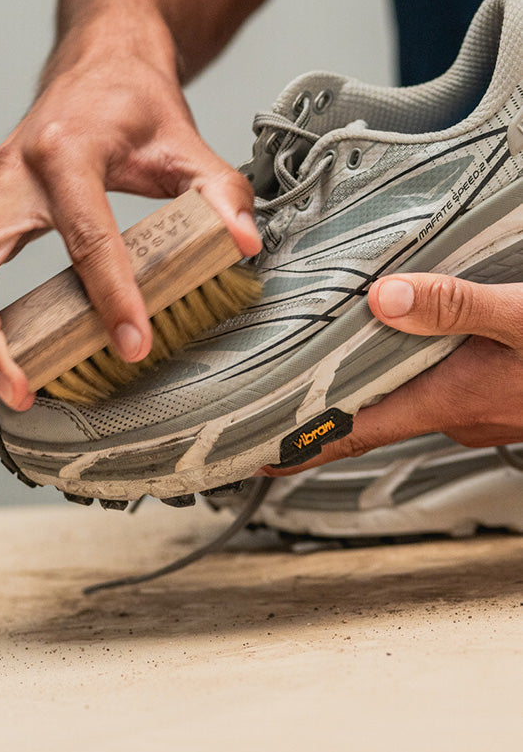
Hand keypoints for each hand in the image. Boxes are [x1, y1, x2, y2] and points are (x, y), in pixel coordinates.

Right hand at [0, 23, 260, 409]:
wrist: (100, 64)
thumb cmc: (135, 102)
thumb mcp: (186, 141)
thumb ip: (218, 193)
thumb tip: (243, 243)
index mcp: (65, 150)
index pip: (84, 234)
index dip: (110, 293)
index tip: (131, 342)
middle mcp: (12, 172)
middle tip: (26, 388)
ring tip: (2, 386)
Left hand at [266, 272, 522, 474]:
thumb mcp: (519, 317)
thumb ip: (455, 306)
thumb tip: (383, 298)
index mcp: (446, 400)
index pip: (353, 433)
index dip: (302, 445)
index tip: (256, 453)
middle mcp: (455, 415)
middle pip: (371, 411)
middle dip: (327, 400)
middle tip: (280, 385)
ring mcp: (477, 413)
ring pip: (408, 396)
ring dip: (373, 379)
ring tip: (339, 352)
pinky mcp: (494, 401)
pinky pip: (439, 388)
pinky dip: (412, 370)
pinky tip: (415, 343)